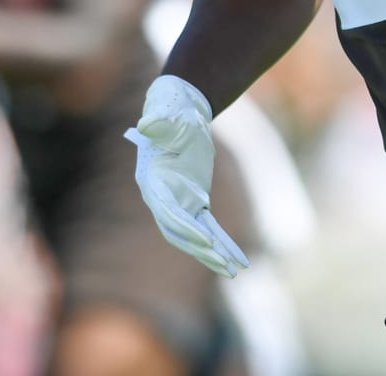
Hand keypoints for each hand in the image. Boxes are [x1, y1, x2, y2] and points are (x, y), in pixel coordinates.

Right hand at [124, 75, 248, 277]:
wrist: (179, 114)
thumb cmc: (173, 113)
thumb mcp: (168, 116)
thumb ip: (158, 123)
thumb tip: (147, 123)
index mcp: (152, 182)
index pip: (168, 212)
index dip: (186, 228)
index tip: (207, 242)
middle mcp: (161, 199)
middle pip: (180, 233)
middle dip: (201, 250)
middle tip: (223, 264)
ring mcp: (179, 203)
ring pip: (196, 237)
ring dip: (214, 254)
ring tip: (234, 271)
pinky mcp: (195, 203)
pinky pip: (209, 229)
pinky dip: (222, 243)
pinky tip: (238, 259)